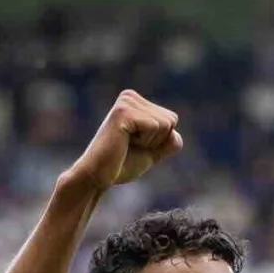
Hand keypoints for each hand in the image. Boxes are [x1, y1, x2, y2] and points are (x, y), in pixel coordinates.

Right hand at [62, 90, 181, 194]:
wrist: (98, 176)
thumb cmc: (122, 164)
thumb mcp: (153, 151)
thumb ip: (168, 141)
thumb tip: (175, 132)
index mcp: (136, 101)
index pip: (172, 119)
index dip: (160, 140)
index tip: (137, 145)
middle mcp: (130, 96)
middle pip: (171, 119)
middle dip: (157, 141)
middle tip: (131, 146)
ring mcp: (126, 102)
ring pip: (165, 124)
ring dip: (150, 142)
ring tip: (126, 144)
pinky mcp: (123, 112)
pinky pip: (156, 127)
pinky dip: (145, 142)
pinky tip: (123, 143)